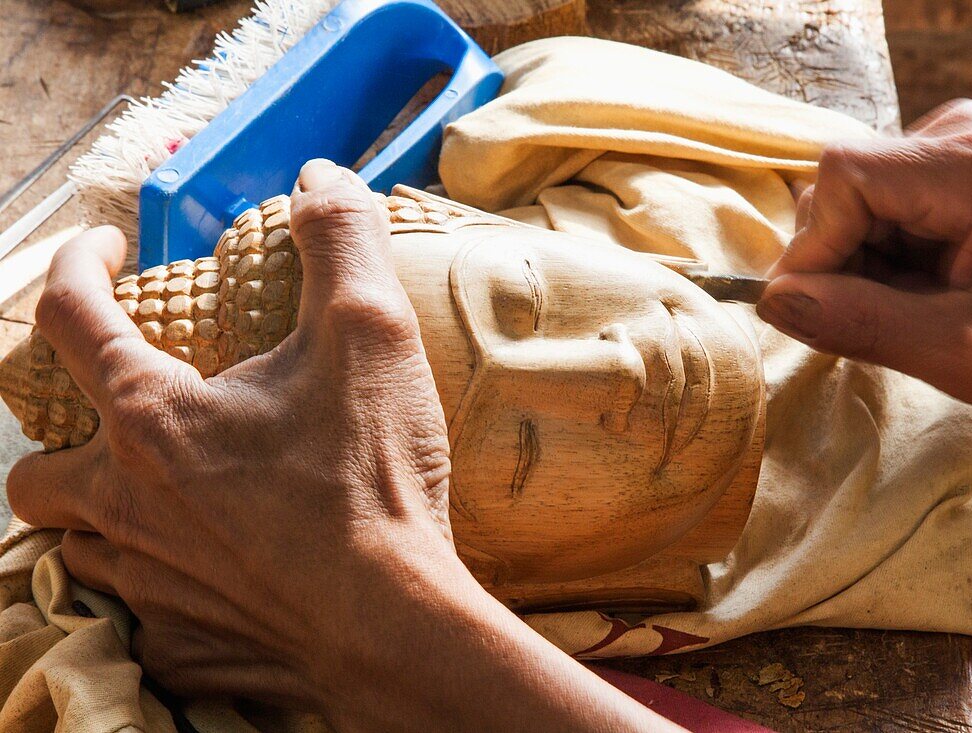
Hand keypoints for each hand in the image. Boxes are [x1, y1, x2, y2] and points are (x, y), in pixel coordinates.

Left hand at [7, 161, 677, 731]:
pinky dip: (156, 581)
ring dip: (101, 510)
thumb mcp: (369, 332)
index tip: (106, 250)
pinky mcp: (180, 645)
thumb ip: (340, 239)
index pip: (69, 318)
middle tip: (124, 415)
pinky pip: (136, 611)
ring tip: (162, 494)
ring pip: (75, 543)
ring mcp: (147, 582)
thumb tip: (320, 180)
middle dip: (57, 430)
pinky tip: (210, 571)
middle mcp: (125, 504)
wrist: (394, 625)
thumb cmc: (370, 479)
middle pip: (34, 464)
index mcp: (150, 418)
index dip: (77, 264)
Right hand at [758, 100, 971, 412]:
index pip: (843, 180)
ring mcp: (946, 149)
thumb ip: (867, 325)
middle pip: (838, 194)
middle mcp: (955, 137)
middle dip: (840, 268)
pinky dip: (874, 264)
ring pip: (844, 209)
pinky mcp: (937, 171)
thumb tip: (775, 303)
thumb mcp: (967, 352)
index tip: (822, 314)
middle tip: (889, 323)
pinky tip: (916, 293)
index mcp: (971, 167)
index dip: (815, 250)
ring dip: (857, 271)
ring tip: (914, 310)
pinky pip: (866, 215)